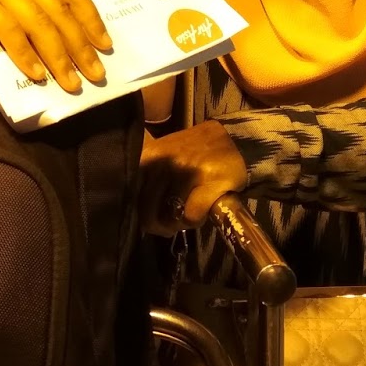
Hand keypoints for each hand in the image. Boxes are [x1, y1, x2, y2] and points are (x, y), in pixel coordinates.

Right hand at [0, 0, 111, 91]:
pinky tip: (35, 74)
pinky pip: (8, 31)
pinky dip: (25, 55)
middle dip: (81, 46)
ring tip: (70, 83)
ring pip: (39, 23)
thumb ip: (18, 2)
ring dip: (58, 57)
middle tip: (96, 74)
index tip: (105, 44)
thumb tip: (47, 39)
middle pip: (60, 11)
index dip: (91, 18)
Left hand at [139, 122, 249, 236]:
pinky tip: (203, 210)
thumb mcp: (164, 158)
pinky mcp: (210, 180)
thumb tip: (139, 215)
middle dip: (159, 226)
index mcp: (149, 156)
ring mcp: (187, 170)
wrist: (233, 139)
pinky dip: (196, 219)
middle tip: (168, 227)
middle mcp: (164, 162)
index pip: (131, 194)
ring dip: (180, 223)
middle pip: (148, 212)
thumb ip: (148, 181)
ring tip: (189, 213)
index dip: (140, 213)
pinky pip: (192, 216)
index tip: (148, 219)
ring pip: (172, 217)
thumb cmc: (194, 153)